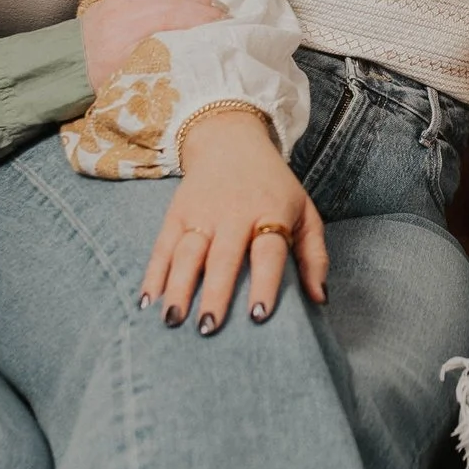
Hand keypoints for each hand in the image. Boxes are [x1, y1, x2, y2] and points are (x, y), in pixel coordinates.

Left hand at [80, 0, 225, 82]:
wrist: (69, 59)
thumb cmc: (101, 76)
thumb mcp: (125, 79)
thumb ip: (152, 65)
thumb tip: (187, 59)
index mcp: (123, 35)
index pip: (167, 16)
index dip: (196, 18)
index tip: (218, 26)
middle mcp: (122, 11)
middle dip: (201, 5)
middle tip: (224, 16)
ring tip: (213, 6)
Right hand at [142, 109, 328, 334]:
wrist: (230, 141)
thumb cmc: (273, 187)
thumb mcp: (304, 211)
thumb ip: (314, 255)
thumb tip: (321, 299)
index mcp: (270, 213)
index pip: (268, 251)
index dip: (264, 282)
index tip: (258, 315)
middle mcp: (233, 214)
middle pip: (222, 256)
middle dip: (214, 293)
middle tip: (209, 327)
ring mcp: (201, 213)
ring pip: (187, 253)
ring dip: (178, 287)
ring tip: (172, 320)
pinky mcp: (177, 213)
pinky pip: (163, 246)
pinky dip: (154, 273)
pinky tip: (148, 300)